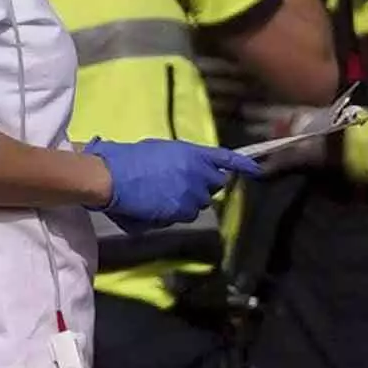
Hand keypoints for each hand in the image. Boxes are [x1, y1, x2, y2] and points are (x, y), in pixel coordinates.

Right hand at [87, 137, 260, 224]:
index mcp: (193, 153)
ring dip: (186, 202)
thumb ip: (182, 162)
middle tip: (182, 185)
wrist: (111, 176)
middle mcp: (198, 173)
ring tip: (162, 196)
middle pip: (214, 185)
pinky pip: (184, 216)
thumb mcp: (161, 151)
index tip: (257, 170)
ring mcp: (190, 193)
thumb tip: (186, 174)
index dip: (244, 165)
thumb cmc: (128, 160)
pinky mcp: (179, 210)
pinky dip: (172, 214)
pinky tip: (154, 207)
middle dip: (203, 187)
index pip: (226, 159)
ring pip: (199, 204)